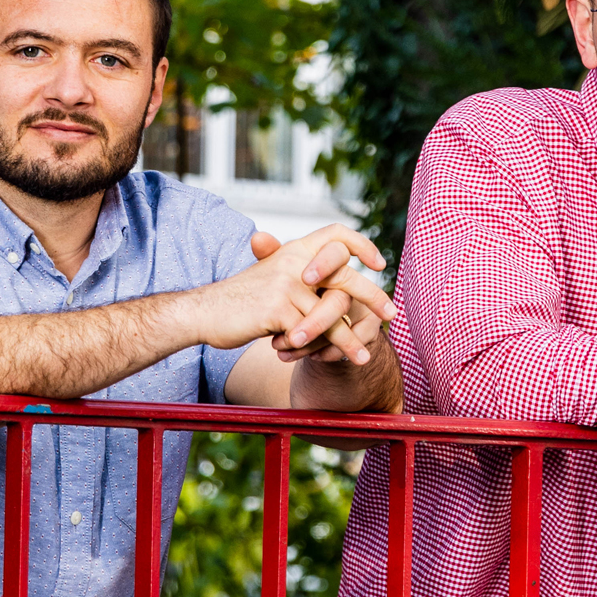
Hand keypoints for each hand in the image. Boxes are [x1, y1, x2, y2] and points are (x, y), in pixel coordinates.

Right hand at [192, 225, 394, 364]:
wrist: (205, 312)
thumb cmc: (241, 300)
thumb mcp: (271, 276)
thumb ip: (301, 275)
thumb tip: (337, 285)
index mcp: (295, 250)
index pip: (336, 234)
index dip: (361, 244)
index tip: (378, 263)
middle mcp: (294, 261)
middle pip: (345, 277)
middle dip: (372, 299)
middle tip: (391, 316)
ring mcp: (287, 285)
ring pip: (332, 313)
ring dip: (350, 340)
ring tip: (365, 357)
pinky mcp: (278, 309)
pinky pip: (311, 334)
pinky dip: (321, 351)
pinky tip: (330, 363)